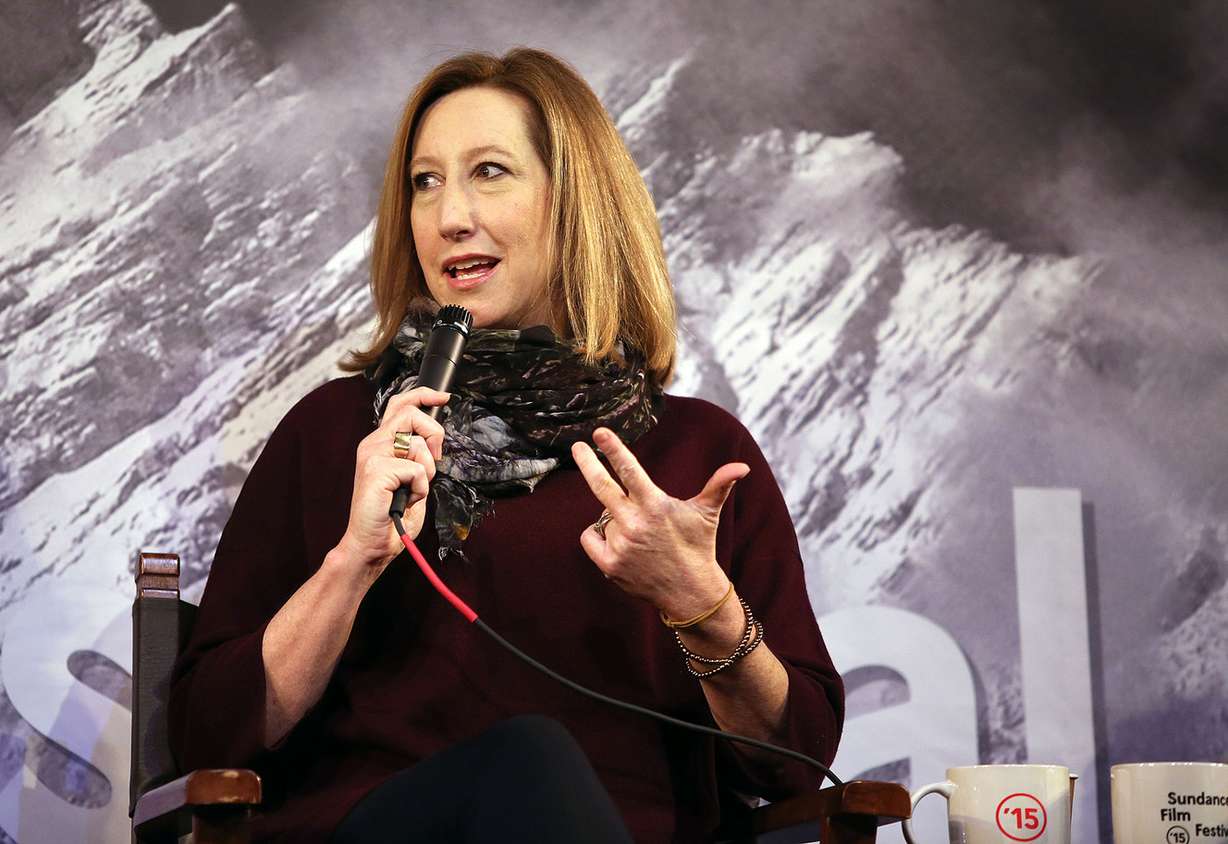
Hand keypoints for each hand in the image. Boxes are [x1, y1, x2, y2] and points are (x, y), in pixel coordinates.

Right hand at [333, 387, 449, 579]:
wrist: (372, 543)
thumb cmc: (393, 516)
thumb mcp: (412, 478)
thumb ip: (418, 456)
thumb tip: (434, 438)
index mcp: (380, 443)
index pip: (400, 405)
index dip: (423, 395)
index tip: (444, 397)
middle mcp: (373, 443)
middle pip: (411, 413)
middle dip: (434, 433)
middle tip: (435, 459)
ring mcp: (372, 455)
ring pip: (418, 443)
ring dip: (427, 471)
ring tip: (412, 489)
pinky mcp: (376, 470)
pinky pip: (417, 469)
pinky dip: (420, 488)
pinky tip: (406, 500)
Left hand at [570, 427, 748, 618]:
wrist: (690, 593)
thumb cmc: (697, 546)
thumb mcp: (707, 514)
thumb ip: (719, 485)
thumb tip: (743, 466)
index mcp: (656, 506)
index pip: (630, 471)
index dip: (614, 450)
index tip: (599, 432)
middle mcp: (636, 524)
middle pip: (602, 486)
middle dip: (587, 462)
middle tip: (577, 446)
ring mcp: (621, 545)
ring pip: (603, 517)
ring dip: (614, 518)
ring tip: (640, 535)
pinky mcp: (609, 564)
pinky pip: (590, 537)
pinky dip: (598, 536)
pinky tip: (620, 543)